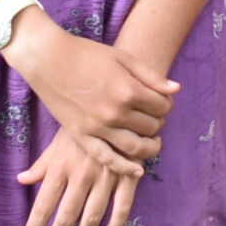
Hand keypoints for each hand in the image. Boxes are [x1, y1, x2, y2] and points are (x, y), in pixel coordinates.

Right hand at [4, 22, 175, 162]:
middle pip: (151, 127)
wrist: (49, 59)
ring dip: (149, 147)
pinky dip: (124, 167)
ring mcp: (97, 127)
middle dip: (158, 122)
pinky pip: (106, 158)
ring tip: (152, 142)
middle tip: (154, 117)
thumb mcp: (123, 58)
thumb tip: (176, 90)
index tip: (161, 102)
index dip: (166, 105)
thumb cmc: (87, 54)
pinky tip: (137, 170)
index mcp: (128, 90)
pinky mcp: (81, 136)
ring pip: (135, 147)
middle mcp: (115, 112)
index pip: (162, 107)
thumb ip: (151, 77)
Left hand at [17, 125, 139, 225]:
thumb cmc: (84, 121)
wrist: (116, 103)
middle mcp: (81, 174)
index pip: (44, 203)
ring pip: (93, 214)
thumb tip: (22, 180)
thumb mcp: (59, 139)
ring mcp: (106, 176)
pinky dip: (116, 223)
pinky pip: (122, 205)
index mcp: (62, 165)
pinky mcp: (127, 174)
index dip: (36, 225)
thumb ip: (43, 163)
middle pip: (67, 214)